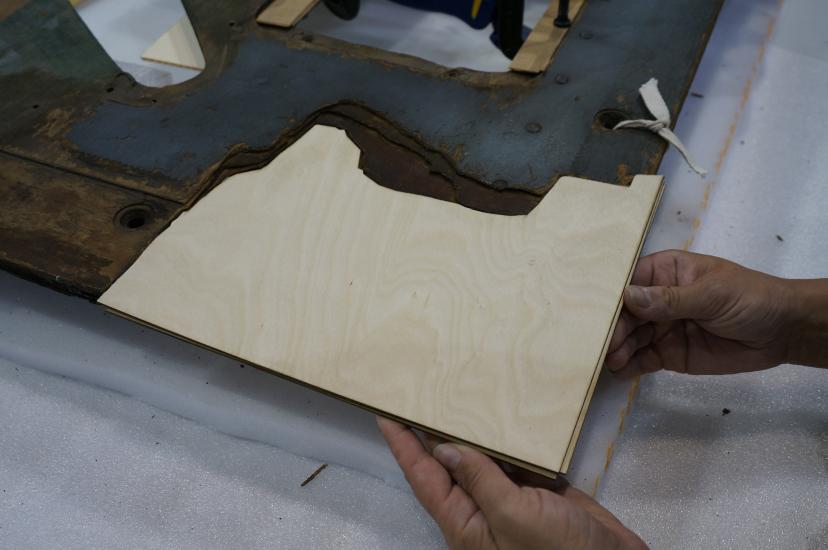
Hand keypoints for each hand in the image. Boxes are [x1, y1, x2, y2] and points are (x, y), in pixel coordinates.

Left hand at [377, 417, 646, 549]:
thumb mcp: (514, 517)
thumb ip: (480, 480)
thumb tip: (445, 448)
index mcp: (466, 523)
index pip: (423, 477)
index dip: (403, 445)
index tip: (385, 414)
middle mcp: (482, 510)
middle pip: (449, 464)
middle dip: (432, 431)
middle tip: (419, 392)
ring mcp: (511, 500)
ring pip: (482, 457)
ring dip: (471, 428)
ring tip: (454, 393)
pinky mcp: (539, 492)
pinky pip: (515, 458)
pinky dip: (508, 436)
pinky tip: (502, 412)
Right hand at [605, 249, 797, 375]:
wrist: (782, 332)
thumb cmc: (750, 298)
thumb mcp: (711, 294)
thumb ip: (670, 300)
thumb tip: (628, 297)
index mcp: (664, 272)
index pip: (628, 281)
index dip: (610, 295)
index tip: (592, 310)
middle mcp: (656, 299)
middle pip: (623, 313)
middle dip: (610, 327)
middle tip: (599, 344)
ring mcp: (660, 328)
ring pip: (628, 338)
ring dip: (616, 348)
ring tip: (608, 360)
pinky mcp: (667, 354)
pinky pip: (641, 359)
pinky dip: (628, 366)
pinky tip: (618, 371)